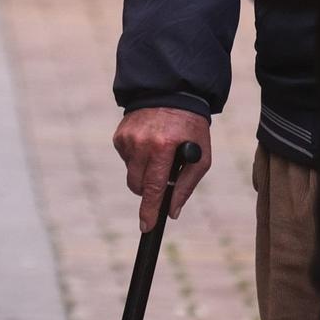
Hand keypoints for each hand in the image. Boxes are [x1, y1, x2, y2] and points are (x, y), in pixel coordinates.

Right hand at [112, 107, 213, 232]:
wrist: (172, 93)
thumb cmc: (191, 129)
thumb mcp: (200, 158)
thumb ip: (186, 186)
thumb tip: (172, 212)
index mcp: (163, 148)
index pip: (153, 187)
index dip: (149, 210)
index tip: (146, 226)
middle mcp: (142, 142)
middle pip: (137, 185)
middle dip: (148, 190)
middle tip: (162, 179)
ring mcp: (128, 138)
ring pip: (131, 173)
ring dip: (143, 173)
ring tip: (159, 154)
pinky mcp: (119, 135)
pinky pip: (126, 159)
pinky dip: (137, 158)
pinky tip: (148, 144)